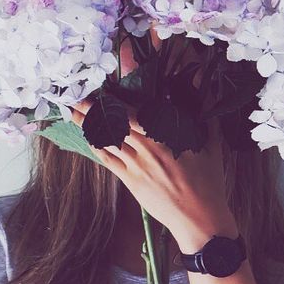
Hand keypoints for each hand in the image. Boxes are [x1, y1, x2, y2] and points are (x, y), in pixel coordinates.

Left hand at [68, 96, 237, 246]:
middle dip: (94, 103)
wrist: (198, 219)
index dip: (125, 81)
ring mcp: (137, 163)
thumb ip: (204, 114)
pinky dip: (97, 145)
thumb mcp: (211, 143)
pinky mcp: (130, 180)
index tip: (113, 64)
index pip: (140, 102)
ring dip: (88, 122)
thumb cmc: (208, 182)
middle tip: (77, 89)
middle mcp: (148, 145)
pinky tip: (88, 136)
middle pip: (115, 117)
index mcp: (168, 133)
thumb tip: (203, 87)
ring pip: (106, 136)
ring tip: (72, 109)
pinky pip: (108, 158)